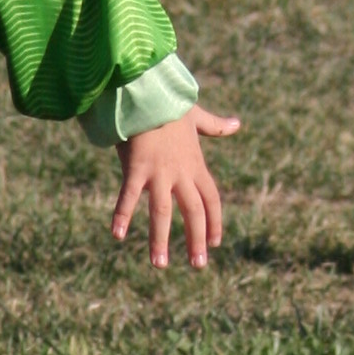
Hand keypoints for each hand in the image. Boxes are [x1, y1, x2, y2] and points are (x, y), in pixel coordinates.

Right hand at [110, 106, 239, 268]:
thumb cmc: (169, 103)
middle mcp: (181, 173)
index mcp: (196, 164)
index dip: (215, 222)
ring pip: (163, 213)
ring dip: (160, 240)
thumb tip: (237, 124)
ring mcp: (160, 172)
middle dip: (197, 240)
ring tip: (160, 264)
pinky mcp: (137, 167)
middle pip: (194, 212)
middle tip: (199, 265)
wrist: (148, 90)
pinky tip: (116, 235)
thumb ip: (216, 126)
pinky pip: (129, 196)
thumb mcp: (196, 117)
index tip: (216, 243)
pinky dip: (122, 215)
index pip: (211, 200)